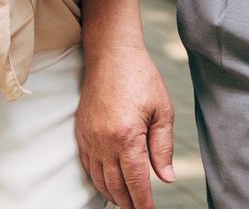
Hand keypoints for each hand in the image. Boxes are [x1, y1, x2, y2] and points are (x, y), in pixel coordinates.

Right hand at [77, 42, 174, 208]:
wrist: (111, 54)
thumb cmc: (141, 77)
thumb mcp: (161, 110)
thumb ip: (163, 147)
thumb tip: (166, 177)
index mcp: (127, 136)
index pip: (136, 181)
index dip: (143, 202)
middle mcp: (104, 141)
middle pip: (116, 186)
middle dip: (129, 204)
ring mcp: (90, 137)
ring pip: (99, 179)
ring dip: (113, 195)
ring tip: (126, 203)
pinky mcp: (81, 132)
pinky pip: (88, 165)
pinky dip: (98, 180)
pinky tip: (109, 183)